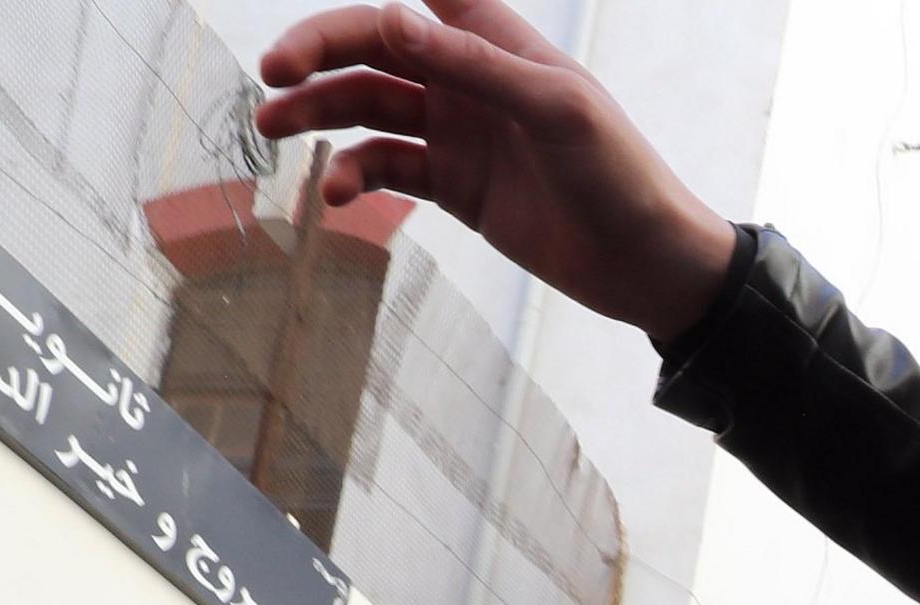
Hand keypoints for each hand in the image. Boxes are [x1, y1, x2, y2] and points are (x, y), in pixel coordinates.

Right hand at [256, 0, 738, 339]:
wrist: (648, 265)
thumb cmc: (621, 174)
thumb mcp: (555, 110)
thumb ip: (474, 66)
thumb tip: (390, 19)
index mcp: (495, 38)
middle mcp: (467, 76)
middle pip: (373, 44)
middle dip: (318, 50)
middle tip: (273, 71)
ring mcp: (457, 130)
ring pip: (366, 105)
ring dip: (317, 113)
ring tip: (270, 127)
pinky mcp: (454, 186)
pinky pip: (386, 167)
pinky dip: (355, 175)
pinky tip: (336, 194)